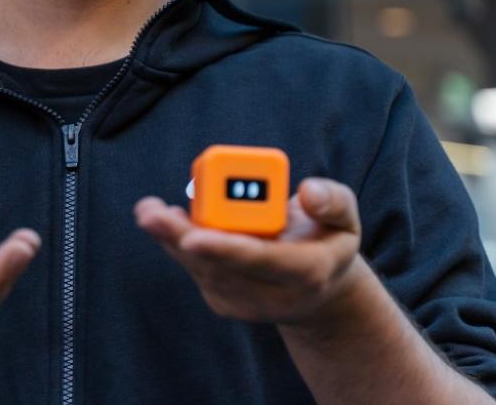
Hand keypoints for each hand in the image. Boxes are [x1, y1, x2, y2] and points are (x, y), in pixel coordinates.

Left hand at [135, 178, 361, 325]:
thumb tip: (307, 192)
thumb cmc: (328, 240)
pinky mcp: (223, 301)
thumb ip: (333, 201)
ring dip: (170, 237)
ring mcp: (245, 303)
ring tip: (148, 210)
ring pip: (200, 268)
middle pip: (219, 267)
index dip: (225, 248)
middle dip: (181, 238)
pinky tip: (164, 218)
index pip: (261, 260)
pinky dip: (176, 242)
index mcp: (307, 272)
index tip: (191, 238)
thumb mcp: (347, 218)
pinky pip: (195, 269)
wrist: (318, 289)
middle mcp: (274, 296)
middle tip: (150, 213)